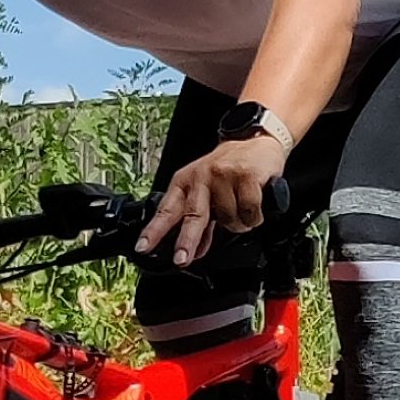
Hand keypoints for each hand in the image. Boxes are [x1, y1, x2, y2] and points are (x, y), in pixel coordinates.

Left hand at [138, 133, 291, 272]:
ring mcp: (223, 176)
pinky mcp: (246, 176)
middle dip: (186, 240)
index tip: (143, 247)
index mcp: (184, 182)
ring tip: (242, 212)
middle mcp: (201, 177)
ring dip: (238, 224)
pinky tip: (254, 209)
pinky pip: (250, 211)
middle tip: (181, 259)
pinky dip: (254, 217)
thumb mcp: (208, 192)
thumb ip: (202, 223)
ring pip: (229, 219)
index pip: (166, 210)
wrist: (255, 141)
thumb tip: (196, 250)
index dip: (154, 231)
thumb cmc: (229, 168)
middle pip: (192, 215)